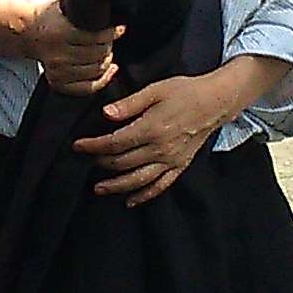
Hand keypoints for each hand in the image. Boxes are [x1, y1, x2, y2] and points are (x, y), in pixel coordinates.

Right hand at [24, 0, 123, 95]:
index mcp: (60, 33)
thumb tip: (111, 5)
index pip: (96, 37)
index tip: (119, 29)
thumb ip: (85, 6)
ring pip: (96, 70)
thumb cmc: (48, 18)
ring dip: (106, 60)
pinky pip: (88, 87)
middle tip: (110, 39)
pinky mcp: (58, 82)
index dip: (112, 33)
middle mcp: (58, 54)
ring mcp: (57, 70)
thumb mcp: (64, 5)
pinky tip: (109, 70)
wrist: (27, 33)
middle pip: (98, 55)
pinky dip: (102, 80)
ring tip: (106, 51)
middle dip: (108, 46)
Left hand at [71, 73, 223, 205]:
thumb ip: (129, 104)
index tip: (77, 145)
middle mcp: (161, 149)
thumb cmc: (183, 91)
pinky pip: (161, 186)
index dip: (93, 146)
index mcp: (151, 128)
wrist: (215, 102)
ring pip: (139, 180)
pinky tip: (130, 201)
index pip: (114, 143)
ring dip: (117, 186)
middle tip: (84, 161)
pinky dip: (144, 195)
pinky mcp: (180, 166)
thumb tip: (105, 114)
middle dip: (101, 163)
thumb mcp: (154, 90)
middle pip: (123, 163)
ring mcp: (172, 160)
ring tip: (99, 189)